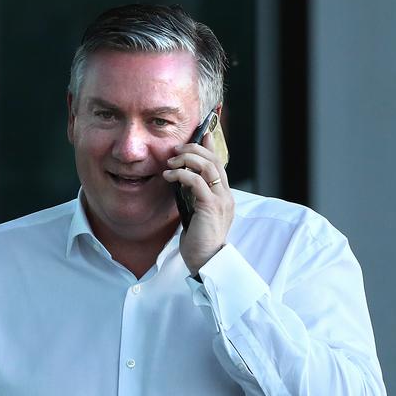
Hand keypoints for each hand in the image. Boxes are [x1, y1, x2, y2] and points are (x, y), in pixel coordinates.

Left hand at [163, 131, 234, 275]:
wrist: (206, 261)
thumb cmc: (199, 241)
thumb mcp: (197, 213)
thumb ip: (195, 196)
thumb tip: (184, 180)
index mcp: (224, 195)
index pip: (219, 163)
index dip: (210, 146)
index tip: (201, 133)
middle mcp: (226, 195)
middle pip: (214, 160)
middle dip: (194, 149)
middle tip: (175, 150)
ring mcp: (220, 200)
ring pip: (207, 166)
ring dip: (186, 159)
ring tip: (170, 162)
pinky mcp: (211, 206)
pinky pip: (196, 181)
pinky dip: (181, 175)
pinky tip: (168, 177)